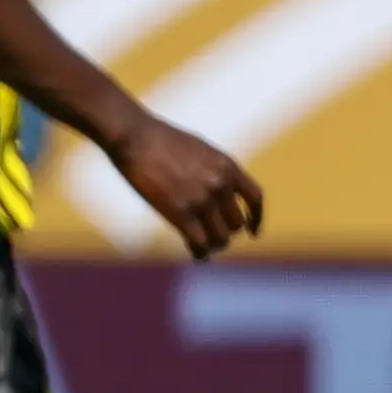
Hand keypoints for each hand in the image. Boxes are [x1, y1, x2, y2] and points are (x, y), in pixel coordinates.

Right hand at [111, 116, 262, 258]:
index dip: (256, 218)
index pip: (255, 199)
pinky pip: (199, 242)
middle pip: (236, 222)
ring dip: (213, 243)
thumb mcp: (199, 150)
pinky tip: (197, 255)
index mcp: (228, 167)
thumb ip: (213, 171)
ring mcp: (201, 200)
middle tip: (212, 234)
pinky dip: (200, 252)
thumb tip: (215, 191)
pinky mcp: (179, 213)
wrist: (135, 137)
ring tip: (204, 245)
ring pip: (221, 236)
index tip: (251, 231)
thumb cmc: (159, 139)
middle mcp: (220, 185)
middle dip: (225, 230)